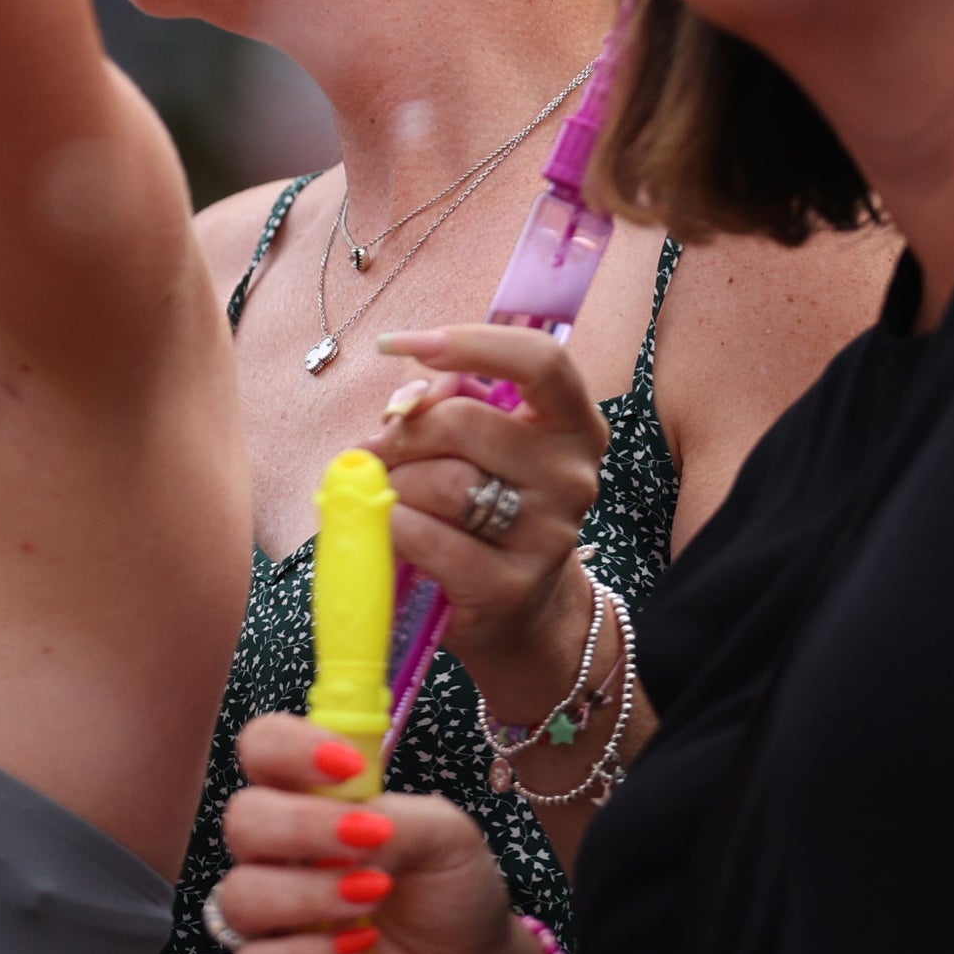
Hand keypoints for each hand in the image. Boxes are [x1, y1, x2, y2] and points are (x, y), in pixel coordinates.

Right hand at [211, 713, 546, 953]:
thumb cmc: (453, 895)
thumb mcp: (450, 838)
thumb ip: (400, 816)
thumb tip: (356, 821)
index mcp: (315, 799)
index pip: (263, 748)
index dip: (288, 747)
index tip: (346, 766)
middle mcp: (282, 854)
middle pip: (242, 818)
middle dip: (304, 825)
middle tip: (369, 840)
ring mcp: (272, 918)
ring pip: (241, 894)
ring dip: (310, 893)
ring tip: (373, 897)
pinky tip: (356, 950)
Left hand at [364, 326, 610, 718]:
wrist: (518, 611)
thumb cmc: (488, 510)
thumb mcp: (481, 447)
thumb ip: (448, 406)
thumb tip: (405, 402)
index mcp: (575, 426)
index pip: (540, 359)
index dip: (470, 342)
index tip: (404, 343)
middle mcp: (572, 475)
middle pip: (466, 421)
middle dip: (405, 432)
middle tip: (378, 449)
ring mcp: (549, 533)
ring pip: (444, 480)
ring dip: (396, 483)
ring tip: (390, 495)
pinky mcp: (511, 584)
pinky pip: (429, 537)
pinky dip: (393, 526)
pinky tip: (391, 528)